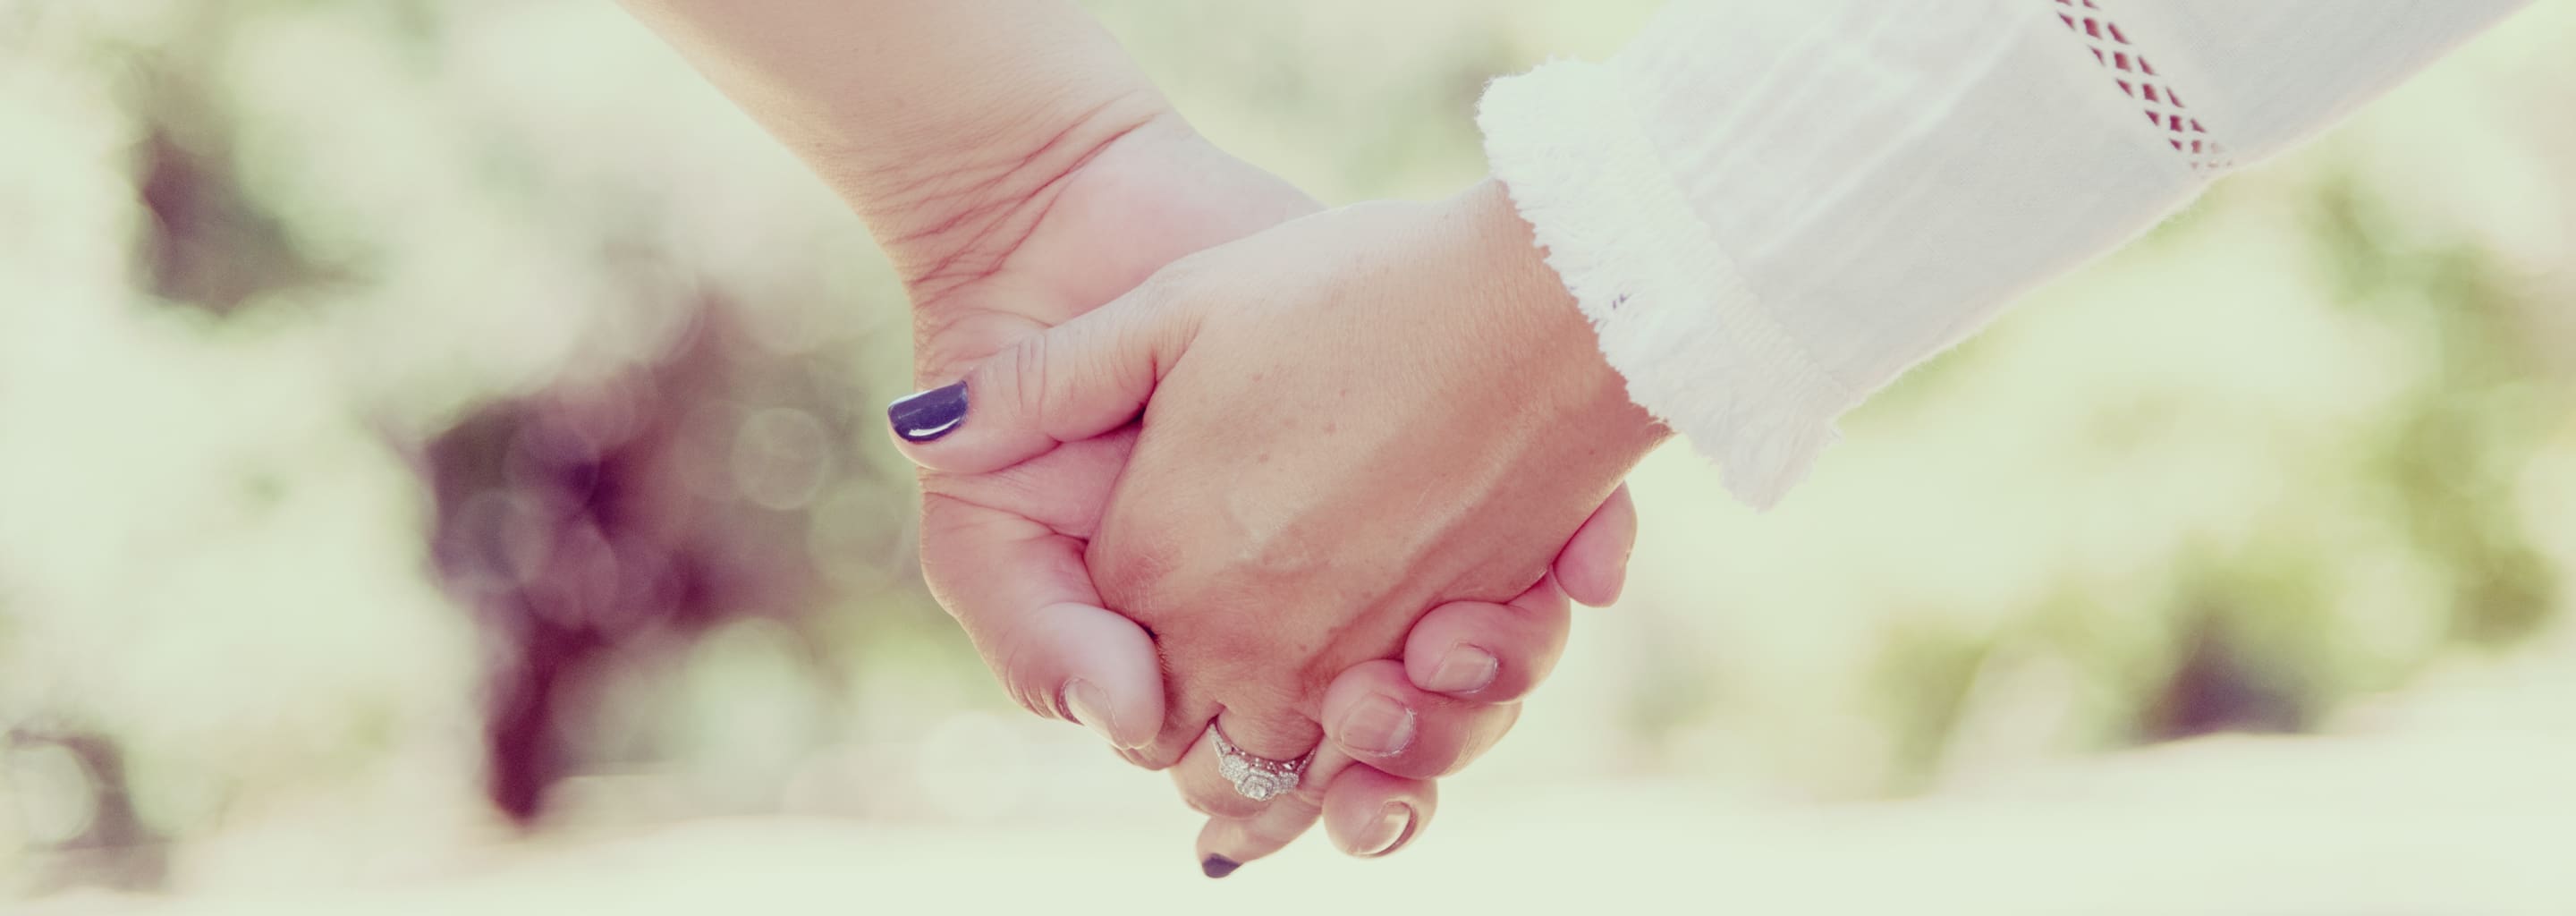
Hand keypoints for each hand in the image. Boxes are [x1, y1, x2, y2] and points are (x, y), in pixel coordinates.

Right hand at [618, 0, 1635, 864]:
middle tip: (1394, 736)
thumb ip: (1035, 632)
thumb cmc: (1023, 389)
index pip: (1290, 774)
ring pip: (1488, 672)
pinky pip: (1557, 547)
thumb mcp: (985, 521)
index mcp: (1215, 648)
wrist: (1068, 223)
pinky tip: (1577, 568)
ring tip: (1459, 650)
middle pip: (1407, 742)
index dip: (1320, 802)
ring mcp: (1391, 531)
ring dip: (1493, 688)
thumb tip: (1126, 729)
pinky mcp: (1449, 447)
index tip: (1334, 779)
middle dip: (1418, 760)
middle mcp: (1315, 604)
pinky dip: (1580, 568)